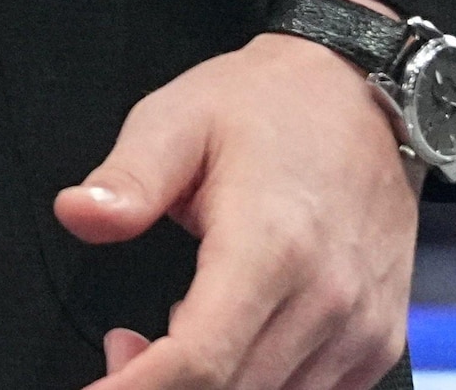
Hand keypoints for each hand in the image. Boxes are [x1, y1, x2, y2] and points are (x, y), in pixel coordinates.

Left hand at [54, 27, 417, 389]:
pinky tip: (220, 341)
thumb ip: (128, 178)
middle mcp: (328, 298)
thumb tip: (78, 213)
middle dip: (158, 388)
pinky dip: (255, 386)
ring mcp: (361, 327)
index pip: (200, 360)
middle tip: (118, 348)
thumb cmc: (267, 106)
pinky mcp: (377, 340)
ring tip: (162, 336)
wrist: (361, 95)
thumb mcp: (178, 119)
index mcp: (272, 245)